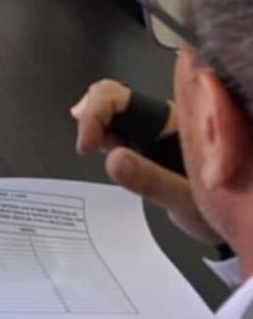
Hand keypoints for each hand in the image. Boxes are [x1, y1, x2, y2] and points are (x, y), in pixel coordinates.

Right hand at [69, 82, 211, 239]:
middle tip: (93, 148)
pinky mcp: (146, 137)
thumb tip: (112, 158)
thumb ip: (151, 180)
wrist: (231, 224)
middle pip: (110, 95)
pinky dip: (102, 135)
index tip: (87, 146)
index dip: (95, 114)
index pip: (117, 96)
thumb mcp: (184, 200)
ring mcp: (152, 125)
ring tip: (110, 157)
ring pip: (110, 108)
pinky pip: (115, 125)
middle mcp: (161, 115)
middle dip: (94, 119)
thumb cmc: (213, 212)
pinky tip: (108, 152)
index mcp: (171, 119)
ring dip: (98, 129)